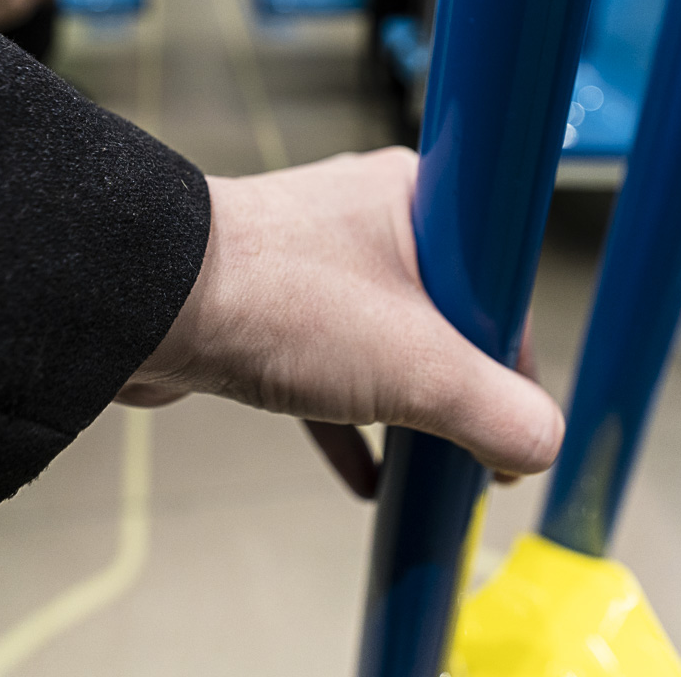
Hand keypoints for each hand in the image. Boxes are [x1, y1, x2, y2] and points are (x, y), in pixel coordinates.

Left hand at [119, 148, 563, 489]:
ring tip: (432, 470)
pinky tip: (368, 482)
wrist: (141, 304)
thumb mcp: (417, 367)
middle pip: (446, 315)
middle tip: (481, 451)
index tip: (522, 412)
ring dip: (407, 410)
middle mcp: (368, 221)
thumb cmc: (277, 300)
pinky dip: (351, 426)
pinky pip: (328, 374)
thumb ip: (495, 412)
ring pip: (385, 347)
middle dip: (463, 387)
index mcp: (418, 199)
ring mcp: (313, 267)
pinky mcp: (267, 312)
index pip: (500, 274)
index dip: (516, 350)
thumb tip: (539, 447)